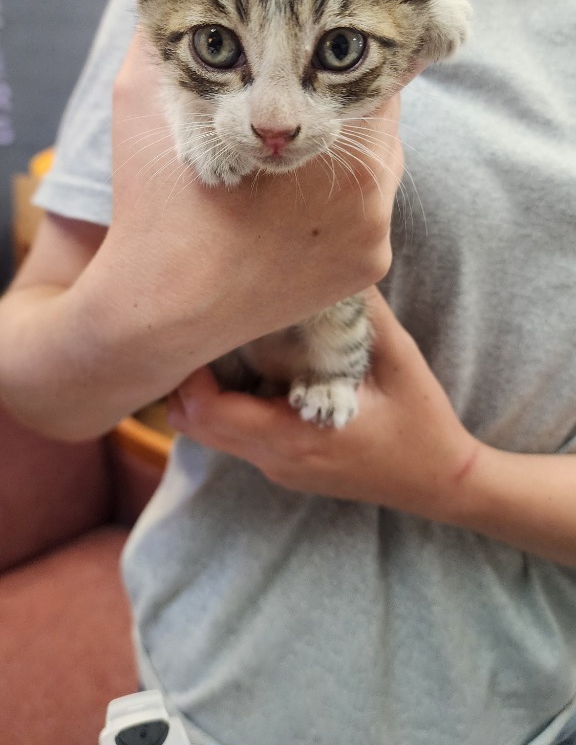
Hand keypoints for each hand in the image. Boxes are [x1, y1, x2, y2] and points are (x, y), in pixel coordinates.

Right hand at [99, 31, 422, 373]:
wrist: (158, 316)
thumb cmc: (157, 209)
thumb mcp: (149, 100)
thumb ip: (170, 33)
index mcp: (345, 150)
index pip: (376, 71)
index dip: (339, 54)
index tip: (313, 47)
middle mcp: (377, 199)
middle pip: (377, 120)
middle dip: (333, 104)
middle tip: (284, 106)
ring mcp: (376, 244)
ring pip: (375, 168)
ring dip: (338, 153)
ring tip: (280, 163)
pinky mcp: (366, 275)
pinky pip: (365, 215)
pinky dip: (338, 202)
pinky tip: (288, 208)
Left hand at [166, 289, 479, 520]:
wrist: (441, 482)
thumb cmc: (421, 422)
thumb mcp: (398, 359)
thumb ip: (362, 314)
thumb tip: (330, 263)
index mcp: (295, 436)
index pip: (208, 412)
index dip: (190, 371)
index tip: (203, 328)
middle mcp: (276, 459)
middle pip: (195, 425)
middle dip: (188, 378)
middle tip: (206, 331)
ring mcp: (279, 468)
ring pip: (212, 433)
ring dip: (208, 391)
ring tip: (231, 344)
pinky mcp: (286, 468)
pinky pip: (238, 437)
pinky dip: (232, 405)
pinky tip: (262, 371)